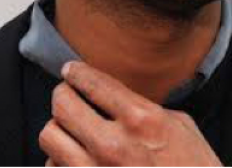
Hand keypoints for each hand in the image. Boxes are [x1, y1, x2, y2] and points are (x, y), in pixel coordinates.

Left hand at [38, 61, 221, 165]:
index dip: (77, 72)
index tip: (72, 72)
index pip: (94, 82)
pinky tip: (75, 160)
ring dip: (59, 130)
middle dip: (63, 95)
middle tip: (68, 95)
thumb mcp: (182, 127)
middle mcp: (114, 146)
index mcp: (142, 120)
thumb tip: (117, 98)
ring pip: (49, 136)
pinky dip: (60, 162)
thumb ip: (146, 108)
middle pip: (62, 104)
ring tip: (70, 130)